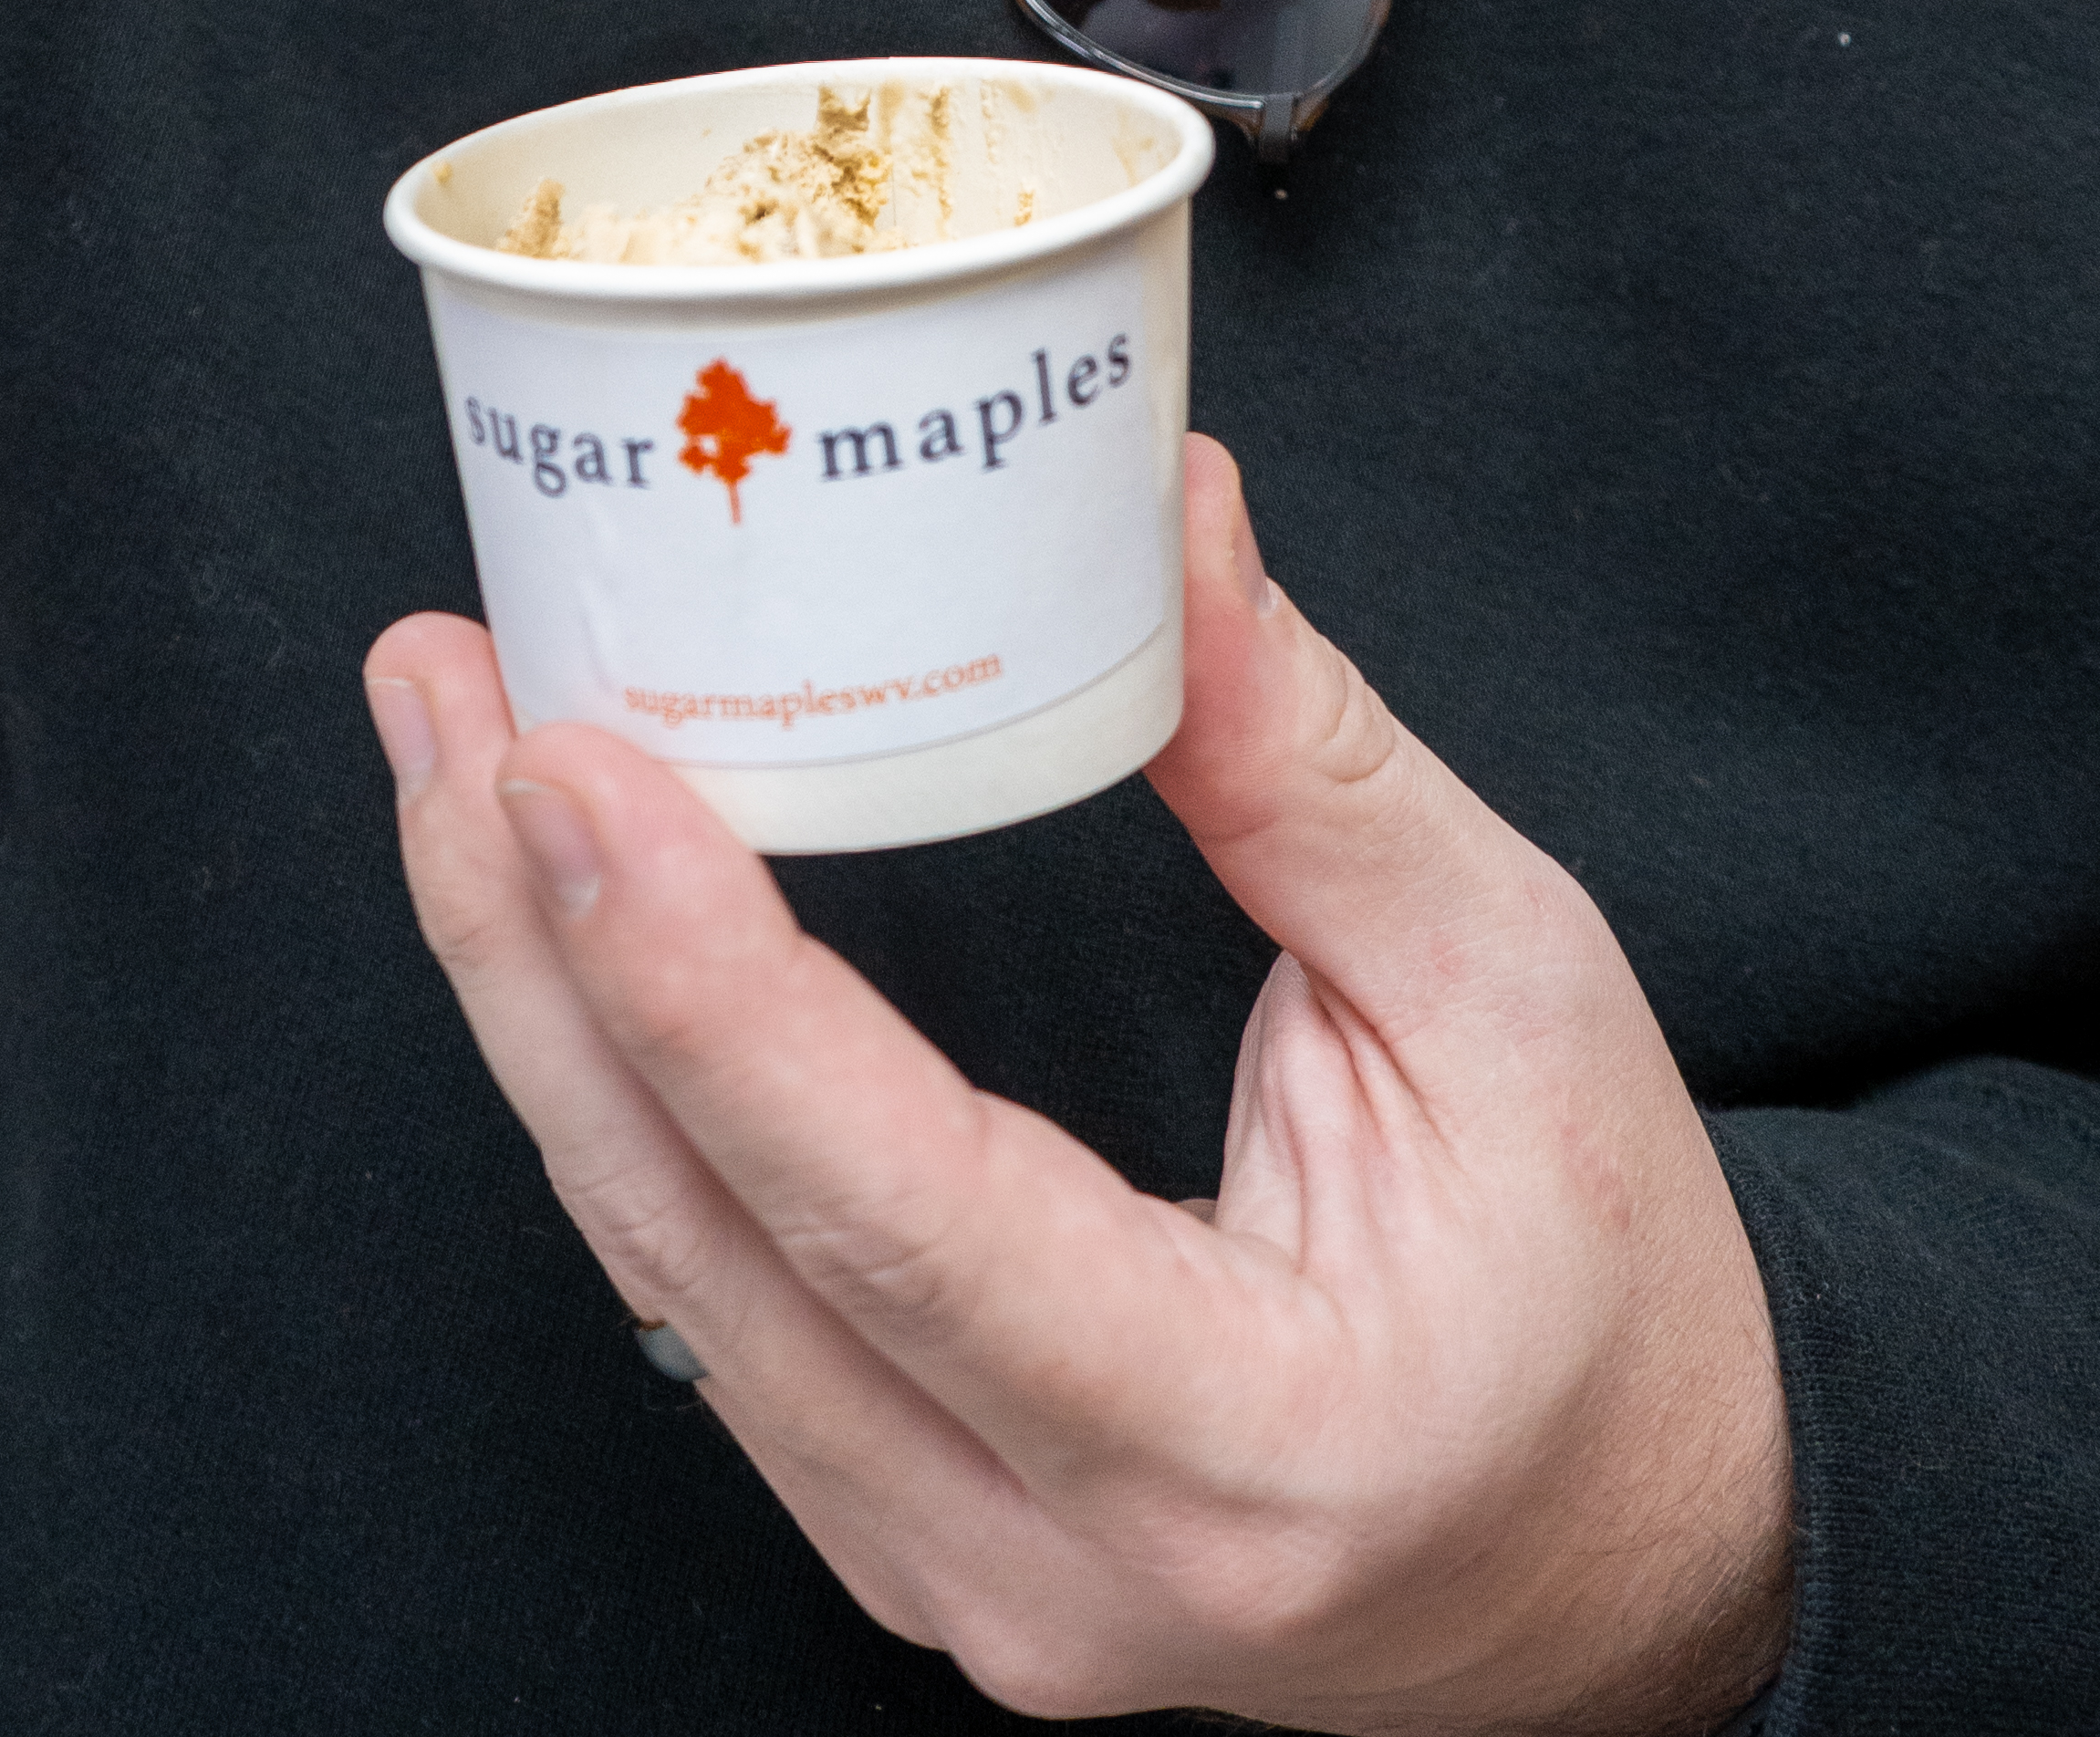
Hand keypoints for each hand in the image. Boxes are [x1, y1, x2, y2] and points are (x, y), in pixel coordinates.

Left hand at [368, 439, 1790, 1732]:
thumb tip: (1164, 517)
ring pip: (672, 1282)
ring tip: (457, 749)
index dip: (707, 990)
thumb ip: (1310, 760)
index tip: (567, 777)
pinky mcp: (912, 1530)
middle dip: (536, 945)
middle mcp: (1060, 1568)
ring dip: (539, 1004)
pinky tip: (550, 927)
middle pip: (713, 1246)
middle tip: (452, 687)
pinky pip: (712, 1312)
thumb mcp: (1510, 976)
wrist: (1647, 1550)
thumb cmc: (1608, 1285)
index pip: (904, 1217)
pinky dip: (614, 1098)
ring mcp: (962, 1583)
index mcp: (1244, 1445)